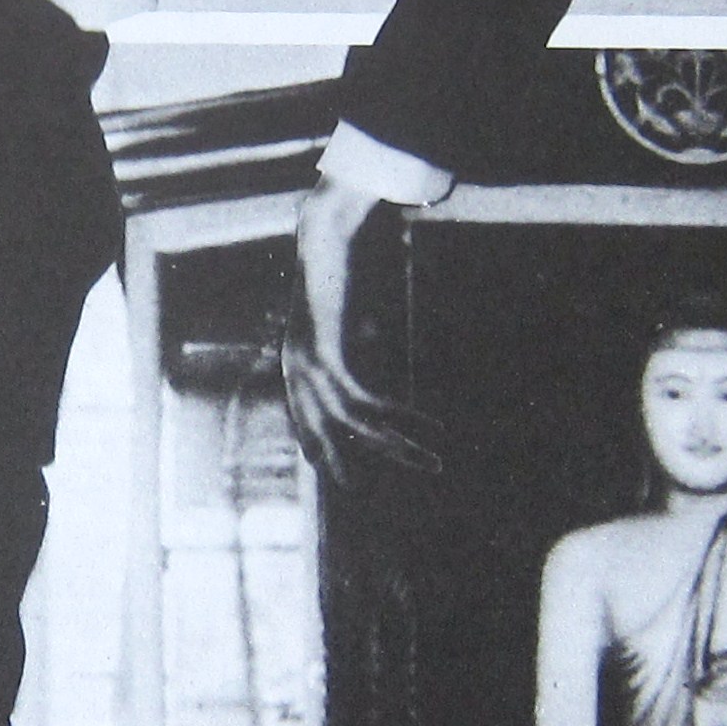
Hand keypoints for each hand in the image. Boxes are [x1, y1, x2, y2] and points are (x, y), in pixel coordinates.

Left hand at [282, 177, 439, 486]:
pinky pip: (366, 401)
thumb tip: (347, 345)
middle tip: (368, 493)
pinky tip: (429, 426)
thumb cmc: (332, 266)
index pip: (303, 418)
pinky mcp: (327, 356)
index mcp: (295, 360)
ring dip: (396, 446)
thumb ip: (333, 334)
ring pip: (354, 425)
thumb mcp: (331, 310)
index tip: (332, 474)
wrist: (323, 232)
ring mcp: (308, 365)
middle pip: (328, 431)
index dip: (316, 447)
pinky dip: (401, 416)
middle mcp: (296, 369)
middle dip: (354, 462)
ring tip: (432, 462)